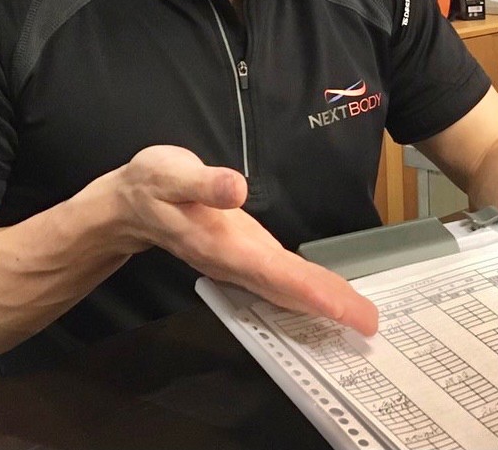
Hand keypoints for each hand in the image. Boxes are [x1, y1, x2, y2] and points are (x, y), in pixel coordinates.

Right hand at [103, 145, 377, 334]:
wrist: (128, 205)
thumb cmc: (152, 185)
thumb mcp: (171, 174)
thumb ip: (205, 182)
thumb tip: (236, 189)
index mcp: (223, 246)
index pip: (276, 274)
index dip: (312, 292)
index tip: (343, 309)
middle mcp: (236, 263)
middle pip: (289, 291)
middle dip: (330, 307)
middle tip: (369, 324)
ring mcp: (241, 263)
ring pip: (287, 290)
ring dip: (323, 305)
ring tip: (360, 317)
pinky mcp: (245, 256)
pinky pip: (282, 281)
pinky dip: (308, 293)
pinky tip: (329, 299)